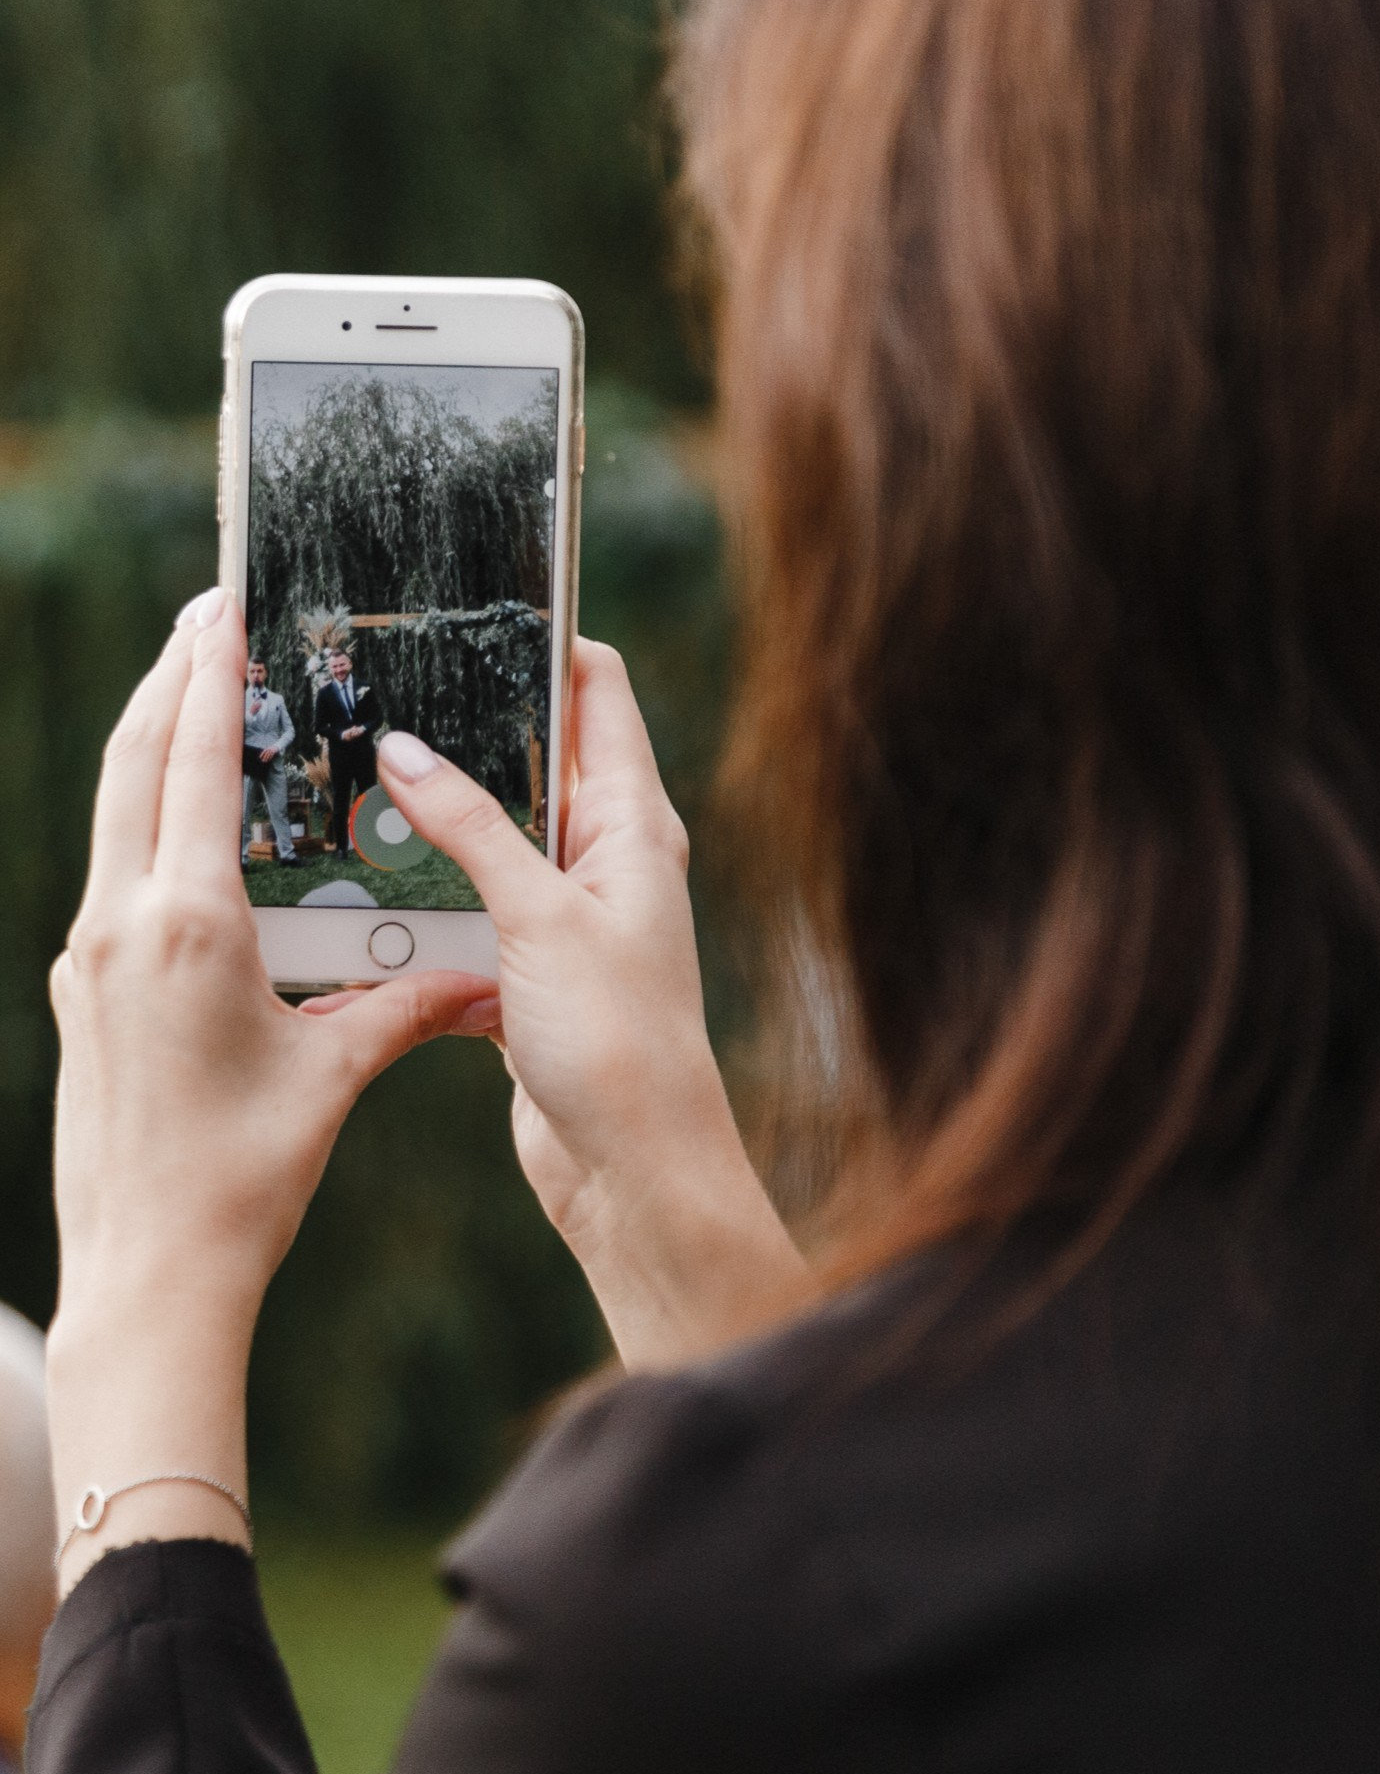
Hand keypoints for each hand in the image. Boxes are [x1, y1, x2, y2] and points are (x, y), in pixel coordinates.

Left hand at [47, 586, 491, 1589]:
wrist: (145, 1273)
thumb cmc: (241, 1178)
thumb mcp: (331, 1078)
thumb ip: (399, 1009)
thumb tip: (472, 980)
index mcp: (186, 928)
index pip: (190, 765)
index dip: (206, 676)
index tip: (221, 605)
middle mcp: (121, 926)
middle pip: (132, 765)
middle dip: (167, 682)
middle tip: (207, 620)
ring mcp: (89, 958)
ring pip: (113, 815)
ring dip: (151, 747)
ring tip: (198, 700)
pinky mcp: (83, 991)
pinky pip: (113, 874)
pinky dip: (146, 820)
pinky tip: (186, 828)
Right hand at [309, 641, 813, 1366]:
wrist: (631, 1169)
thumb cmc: (618, 1040)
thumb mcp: (539, 915)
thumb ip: (472, 829)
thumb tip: (405, 749)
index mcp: (633, 824)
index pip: (601, 695)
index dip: (548, 644)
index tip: (475, 604)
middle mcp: (607, 859)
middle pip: (536, 762)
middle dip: (468, 731)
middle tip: (383, 689)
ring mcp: (568, 915)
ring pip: (493, 841)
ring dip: (436, 824)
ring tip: (353, 782)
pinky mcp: (532, 971)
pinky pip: (471, 914)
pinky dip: (429, 903)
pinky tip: (368, 894)